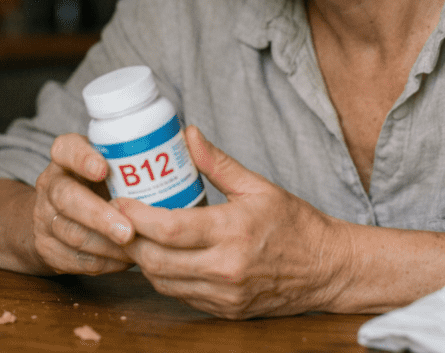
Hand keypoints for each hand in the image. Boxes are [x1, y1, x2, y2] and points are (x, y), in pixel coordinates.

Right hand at [32, 133, 135, 274]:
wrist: (63, 217)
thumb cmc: (105, 184)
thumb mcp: (115, 163)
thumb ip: (143, 154)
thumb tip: (190, 137)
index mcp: (67, 157)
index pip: (66, 149)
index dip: (81, 158)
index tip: (102, 168)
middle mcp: (52, 184)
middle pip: (66, 198)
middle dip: (99, 216)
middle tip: (129, 231)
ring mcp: (44, 217)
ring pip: (71, 233)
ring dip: (107, 245)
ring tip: (138, 249)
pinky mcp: (47, 248)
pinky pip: (74, 259)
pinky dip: (104, 262)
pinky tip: (126, 260)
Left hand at [115, 126, 353, 318]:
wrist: (326, 268)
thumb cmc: (295, 224)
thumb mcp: (258, 186)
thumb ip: (217, 163)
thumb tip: (188, 134)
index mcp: (234, 231)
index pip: (170, 228)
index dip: (137, 215)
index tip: (121, 200)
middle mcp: (226, 268)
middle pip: (156, 260)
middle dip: (129, 239)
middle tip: (118, 218)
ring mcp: (224, 294)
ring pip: (162, 282)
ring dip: (142, 260)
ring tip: (135, 235)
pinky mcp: (224, 310)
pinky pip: (180, 295)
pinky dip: (164, 276)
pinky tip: (162, 256)